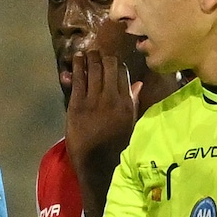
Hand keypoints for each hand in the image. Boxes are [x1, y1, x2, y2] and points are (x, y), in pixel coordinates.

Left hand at [65, 51, 140, 205]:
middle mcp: (112, 98)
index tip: (111, 60)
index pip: (123, 74)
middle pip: (109, 66)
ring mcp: (94, 101)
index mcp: (127, 104)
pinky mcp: (77, 105)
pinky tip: (77, 59)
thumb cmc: (116, 147)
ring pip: (94, 69)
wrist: (98, 165)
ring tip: (87, 52)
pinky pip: (79, 79)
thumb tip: (139, 84)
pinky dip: (78, 66)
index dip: (116, 64)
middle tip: (97, 52)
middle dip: (103, 56)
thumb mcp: (131, 125)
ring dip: (90, 57)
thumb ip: (133, 103)